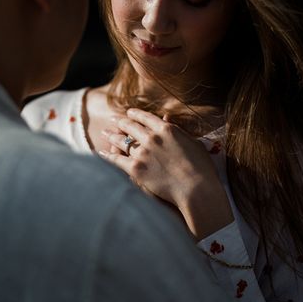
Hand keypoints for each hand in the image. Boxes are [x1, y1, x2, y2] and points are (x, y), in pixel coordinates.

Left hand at [98, 108, 232, 238]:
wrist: (196, 188)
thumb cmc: (201, 168)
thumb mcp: (193, 142)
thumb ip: (178, 131)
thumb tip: (167, 120)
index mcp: (167, 129)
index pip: (145, 117)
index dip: (135, 114)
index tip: (129, 113)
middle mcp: (152, 137)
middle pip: (130, 126)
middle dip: (120, 122)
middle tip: (112, 120)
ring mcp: (142, 153)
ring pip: (121, 141)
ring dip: (111, 135)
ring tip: (105, 133)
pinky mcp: (136, 169)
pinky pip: (117, 160)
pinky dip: (107, 156)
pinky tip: (101, 153)